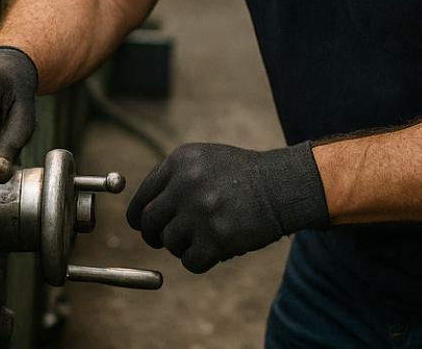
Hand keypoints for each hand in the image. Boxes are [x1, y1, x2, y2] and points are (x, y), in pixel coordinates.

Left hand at [126, 141, 327, 273]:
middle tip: (163, 241)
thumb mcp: (203, 159)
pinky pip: (190, 261)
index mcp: (178, 163)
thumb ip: (171, 178)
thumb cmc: (243, 175)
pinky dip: (198, 261)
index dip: (140, 216)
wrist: (282, 186)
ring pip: (170, 243)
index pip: (142, 197)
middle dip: (153, 236)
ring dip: (182, 247)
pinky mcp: (216, 238)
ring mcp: (200, 212)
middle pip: (149, 222)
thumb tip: (143, 210)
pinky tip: (213, 252)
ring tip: (202, 239)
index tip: (143, 226)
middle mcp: (185, 185)